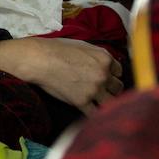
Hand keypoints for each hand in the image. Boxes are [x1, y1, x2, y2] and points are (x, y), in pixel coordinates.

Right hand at [0, 36, 122, 114]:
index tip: (105, 77)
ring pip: (111, 102)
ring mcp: (94, 90)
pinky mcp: (82, 102)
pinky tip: (88, 109)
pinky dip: (92, 113)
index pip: (119, 71)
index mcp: (105, 59)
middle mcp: (103, 75)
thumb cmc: (57, 49)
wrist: (39, 59)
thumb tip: (104, 64)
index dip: (111, 74)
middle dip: (111, 89)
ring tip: (97, 101)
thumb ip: (97, 55)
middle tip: (102, 90)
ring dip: (105, 102)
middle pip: (118, 88)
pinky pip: (95, 113)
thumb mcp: (82, 45)